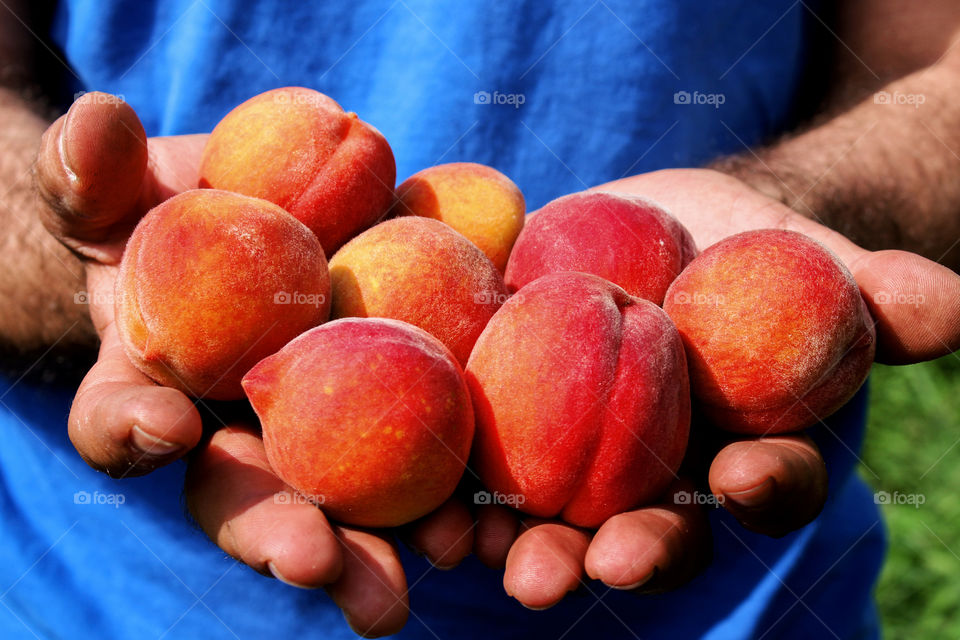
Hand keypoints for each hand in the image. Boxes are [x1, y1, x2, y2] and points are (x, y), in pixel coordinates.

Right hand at [35, 93, 481, 636]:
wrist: (246, 224)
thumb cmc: (164, 214)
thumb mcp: (119, 191)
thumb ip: (97, 173)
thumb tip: (97, 123)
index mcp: (152, 386)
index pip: (120, 422)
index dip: (131, 430)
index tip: (167, 424)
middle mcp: (232, 434)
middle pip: (245, 500)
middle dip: (279, 534)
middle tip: (316, 563)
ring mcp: (313, 436)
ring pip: (340, 508)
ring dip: (372, 553)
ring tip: (410, 581)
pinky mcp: (387, 418)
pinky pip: (417, 465)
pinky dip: (448, 497)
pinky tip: (480, 521)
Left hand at [486, 168, 959, 608]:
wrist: (656, 226)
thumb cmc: (747, 249)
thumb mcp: (811, 259)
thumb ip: (871, 293)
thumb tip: (954, 306)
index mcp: (744, 451)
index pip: (766, 485)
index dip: (760, 490)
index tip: (740, 479)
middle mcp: (661, 476)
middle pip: (642, 527)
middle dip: (609, 551)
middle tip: (572, 569)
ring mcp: (583, 455)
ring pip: (553, 514)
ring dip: (513, 538)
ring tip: (472, 547)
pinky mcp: (514, 416)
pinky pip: (484, 459)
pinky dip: (452, 484)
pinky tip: (422, 502)